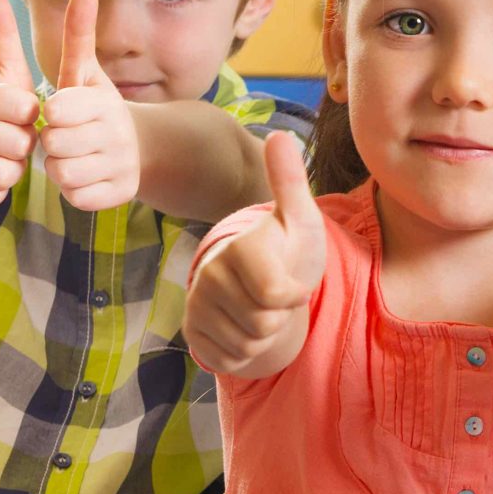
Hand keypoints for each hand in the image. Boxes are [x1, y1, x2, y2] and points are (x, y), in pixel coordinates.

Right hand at [0, 0, 42, 211]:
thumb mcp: (3, 72)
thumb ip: (1, 35)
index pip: (26, 110)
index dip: (30, 116)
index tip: (20, 113)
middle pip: (20, 145)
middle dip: (23, 146)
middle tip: (11, 138)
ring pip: (7, 175)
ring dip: (12, 170)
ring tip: (1, 156)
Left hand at [38, 0, 140, 212]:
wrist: (138, 146)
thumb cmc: (96, 106)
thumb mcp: (86, 72)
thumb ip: (78, 36)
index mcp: (103, 102)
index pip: (56, 110)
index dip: (50, 114)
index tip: (57, 112)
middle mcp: (116, 134)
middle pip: (54, 145)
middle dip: (51, 142)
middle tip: (62, 136)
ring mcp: (121, 165)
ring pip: (63, 174)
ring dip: (58, 167)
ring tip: (70, 155)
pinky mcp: (120, 194)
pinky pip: (78, 197)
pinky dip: (74, 189)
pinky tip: (84, 175)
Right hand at [188, 132, 324, 374]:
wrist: (261, 284)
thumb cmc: (287, 250)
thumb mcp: (299, 218)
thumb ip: (290, 182)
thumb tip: (280, 134)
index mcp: (237, 248)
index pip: (278, 294)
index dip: (296, 292)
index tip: (294, 278)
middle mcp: (209, 275)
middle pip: (264, 323)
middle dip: (280, 316)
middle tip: (275, 295)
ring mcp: (196, 306)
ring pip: (248, 344)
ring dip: (265, 334)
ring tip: (261, 307)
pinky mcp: (193, 333)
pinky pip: (231, 359)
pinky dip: (246, 351)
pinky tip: (244, 325)